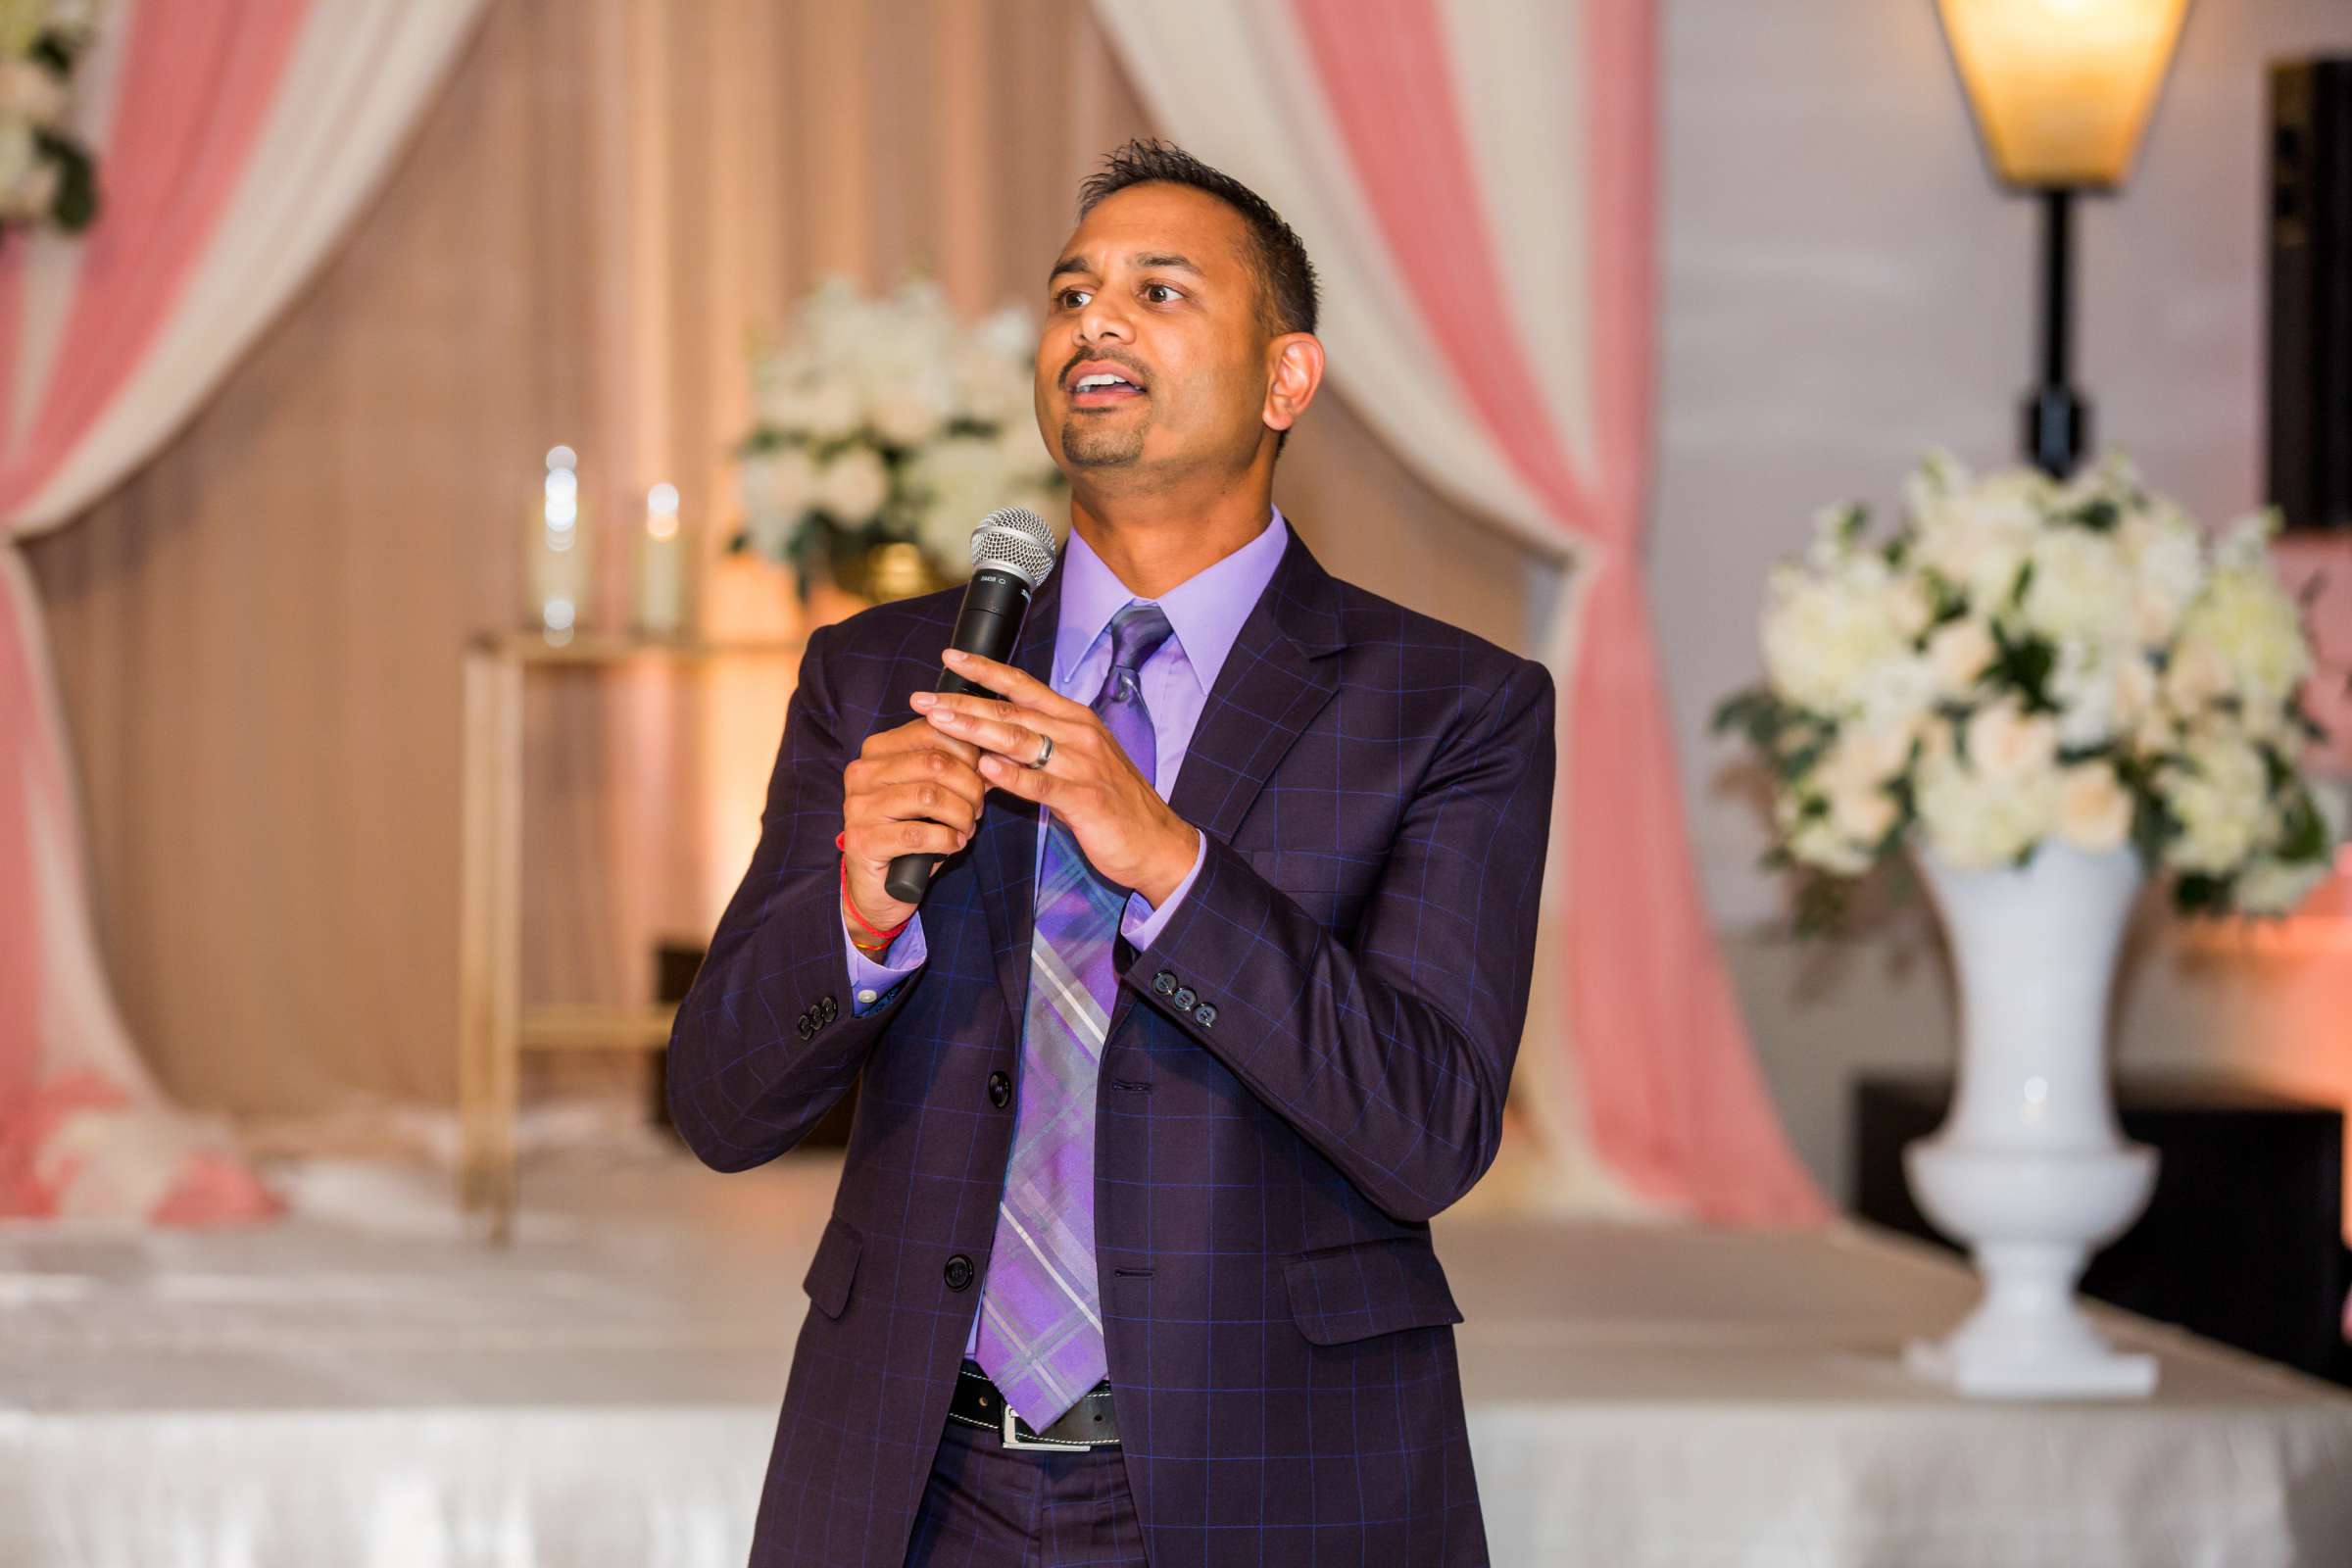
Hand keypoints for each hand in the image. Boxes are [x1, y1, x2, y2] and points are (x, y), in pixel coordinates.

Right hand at [839, 713, 987, 928]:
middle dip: (970, 787)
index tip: (981, 776)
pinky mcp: (863, 840)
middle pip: (935, 763)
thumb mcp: (931, 792)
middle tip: (978, 808)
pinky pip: (919, 834)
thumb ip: (954, 768)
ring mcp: (859, 806)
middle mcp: (863, 772)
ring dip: (961, 815)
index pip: (931, 730)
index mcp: (877, 750)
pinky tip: (954, 844)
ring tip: (967, 827)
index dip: (968, 752)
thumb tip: (996, 753)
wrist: (880, 885)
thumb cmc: (910, 831)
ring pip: (930, 796)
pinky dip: (947, 839)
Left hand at [910, 647, 1198, 906]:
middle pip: (1011, 711)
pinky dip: (1012, 775)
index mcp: (1074, 719)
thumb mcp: (1074, 763)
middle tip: (923, 698)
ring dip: (976, 730)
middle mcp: (1078, 733)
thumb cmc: (1112, 802)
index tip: (949, 657)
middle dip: (963, 702)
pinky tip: (984, 768)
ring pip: (1020, 740)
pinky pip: (1042, 784)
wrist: (1157, 842)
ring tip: (940, 722)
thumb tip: (988, 742)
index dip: (985, 670)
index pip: (1022, 686)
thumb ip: (1036, 748)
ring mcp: (1083, 764)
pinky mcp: (1085, 798)